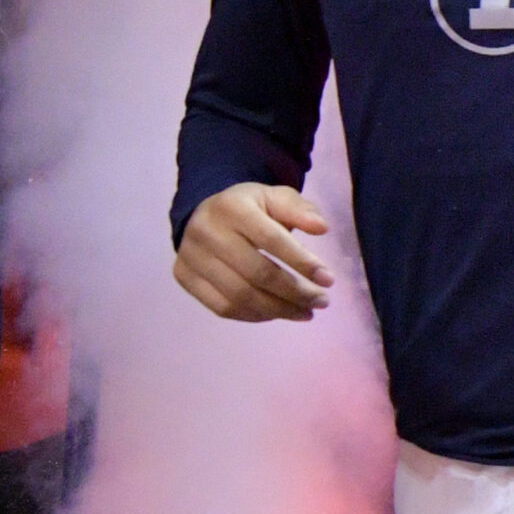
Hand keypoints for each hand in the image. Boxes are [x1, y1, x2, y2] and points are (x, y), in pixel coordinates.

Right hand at [173, 183, 333, 321]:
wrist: (203, 213)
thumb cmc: (249, 208)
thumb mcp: (275, 197)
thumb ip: (300, 209)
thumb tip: (322, 228)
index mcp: (232, 207)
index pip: (272, 240)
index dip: (302, 262)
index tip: (328, 280)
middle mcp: (206, 232)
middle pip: (257, 273)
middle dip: (296, 292)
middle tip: (321, 302)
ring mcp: (191, 257)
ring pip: (240, 296)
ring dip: (279, 310)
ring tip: (306, 312)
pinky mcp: (184, 277)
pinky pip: (222, 308)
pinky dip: (254, 316)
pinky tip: (277, 313)